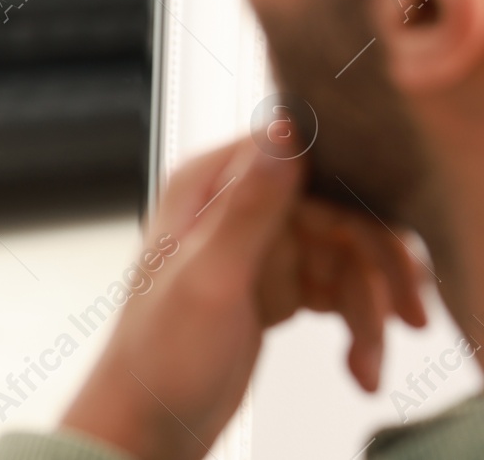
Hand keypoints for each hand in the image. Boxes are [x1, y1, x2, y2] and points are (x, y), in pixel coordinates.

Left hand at [60, 134, 426, 459]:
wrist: (149, 422)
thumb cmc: (158, 354)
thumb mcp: (209, 277)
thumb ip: (248, 206)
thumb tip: (283, 130)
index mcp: (206, 186)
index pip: (302, 160)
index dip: (352, 202)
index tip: (386, 245)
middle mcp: (232, 207)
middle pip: (336, 212)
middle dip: (375, 268)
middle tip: (403, 316)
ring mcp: (256, 248)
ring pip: (344, 257)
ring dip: (368, 311)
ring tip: (367, 364)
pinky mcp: (273, 286)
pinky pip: (336, 290)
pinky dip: (356, 327)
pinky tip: (358, 366)